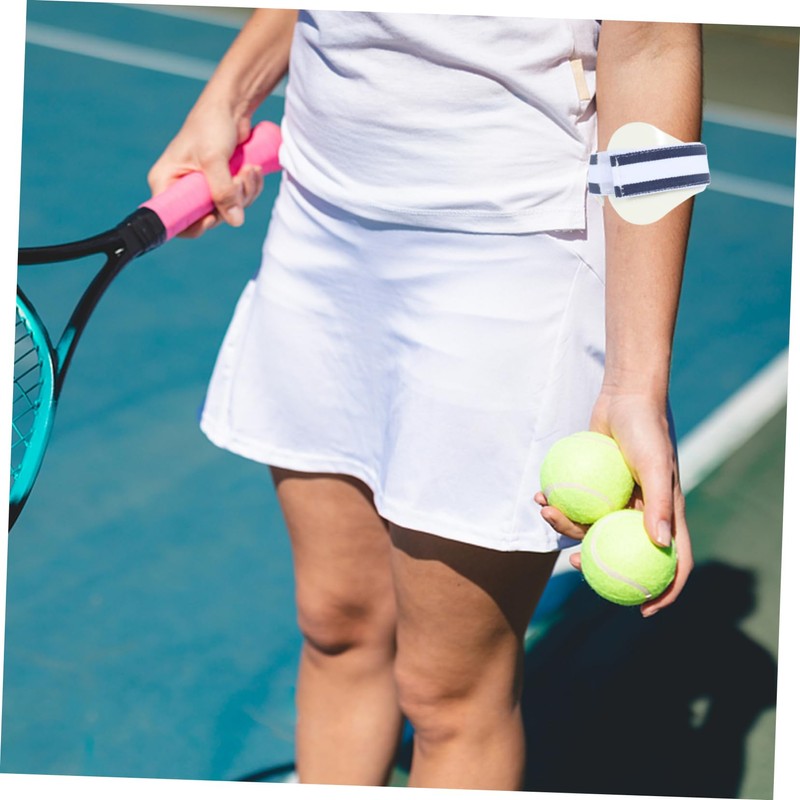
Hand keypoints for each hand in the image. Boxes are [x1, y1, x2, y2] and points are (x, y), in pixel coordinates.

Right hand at [147, 105, 263, 237]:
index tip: (213, 215)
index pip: (174, 220)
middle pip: (207, 217)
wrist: (231, 107)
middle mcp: (181, 188)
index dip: (195, 225)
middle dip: (230, 201)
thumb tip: (235, 221)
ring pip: (228, 210)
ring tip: (250, 169)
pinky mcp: (222, 185)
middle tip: (239, 180)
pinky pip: (239, 200)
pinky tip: (253, 170)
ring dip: (245, 192)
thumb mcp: (214, 159)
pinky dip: (250, 188)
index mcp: (166, 182)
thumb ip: (223, 191)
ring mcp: (203, 188)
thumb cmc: (211, 125)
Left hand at [535, 390, 692, 615]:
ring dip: (566, 525)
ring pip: (592, 527)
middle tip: (574, 565)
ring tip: (546, 509)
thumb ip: (658, 504)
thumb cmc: (645, 429)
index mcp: (666, 514)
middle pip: (623, 551)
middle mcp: (643, 511)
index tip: (642, 610)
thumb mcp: (655, 465)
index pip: (675, 562)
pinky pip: (576, 503)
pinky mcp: (597, 485)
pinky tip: (540, 496)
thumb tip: (660, 546)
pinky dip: (559, 503)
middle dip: (599, 565)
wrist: (624, 396)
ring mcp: (618, 499)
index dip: (665, 591)